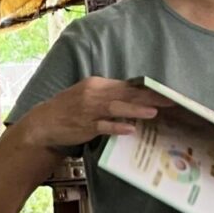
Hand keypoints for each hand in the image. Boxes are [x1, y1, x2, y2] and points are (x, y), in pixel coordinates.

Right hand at [22, 77, 167, 150]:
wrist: (43, 122)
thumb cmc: (69, 109)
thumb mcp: (88, 95)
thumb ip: (110, 95)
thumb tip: (135, 98)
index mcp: (97, 84)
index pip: (127, 85)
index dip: (147, 89)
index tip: (166, 92)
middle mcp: (94, 94)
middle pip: (126, 94)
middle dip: (149, 98)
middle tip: (170, 101)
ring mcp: (89, 110)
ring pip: (115, 108)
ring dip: (135, 110)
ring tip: (153, 112)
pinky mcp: (84, 126)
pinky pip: (103, 126)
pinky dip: (116, 126)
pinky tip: (129, 129)